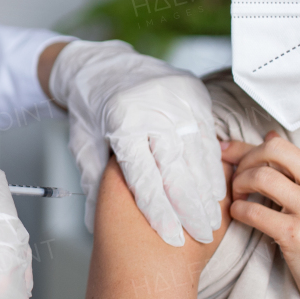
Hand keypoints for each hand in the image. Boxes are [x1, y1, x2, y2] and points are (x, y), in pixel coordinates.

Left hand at [50, 40, 224, 245]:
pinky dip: (213, 165)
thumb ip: (94, 180)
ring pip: (198, 153)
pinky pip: (208, 135)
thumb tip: (93, 222)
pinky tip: (216, 190)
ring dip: (207, 191)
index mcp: (122, 121)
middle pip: (176, 167)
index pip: (143, 175)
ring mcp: (177, 99)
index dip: (159, 209)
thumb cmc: (90, 107)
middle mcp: (153, 108)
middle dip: (191, 207)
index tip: (171, 236)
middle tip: (201, 236)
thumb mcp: (83, 141)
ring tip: (212, 220)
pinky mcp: (194, 93)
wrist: (100, 62)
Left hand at [222, 132, 299, 298]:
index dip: (249, 149)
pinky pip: (254, 211)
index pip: (285, 148)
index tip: (227, 153)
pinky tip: (240, 216)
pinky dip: (239, 210)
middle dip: (245, 159)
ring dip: (239, 185)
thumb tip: (269, 135)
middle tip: (235, 178)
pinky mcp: (298, 235)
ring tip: (237, 198)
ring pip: (262, 177)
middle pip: (274, 150)